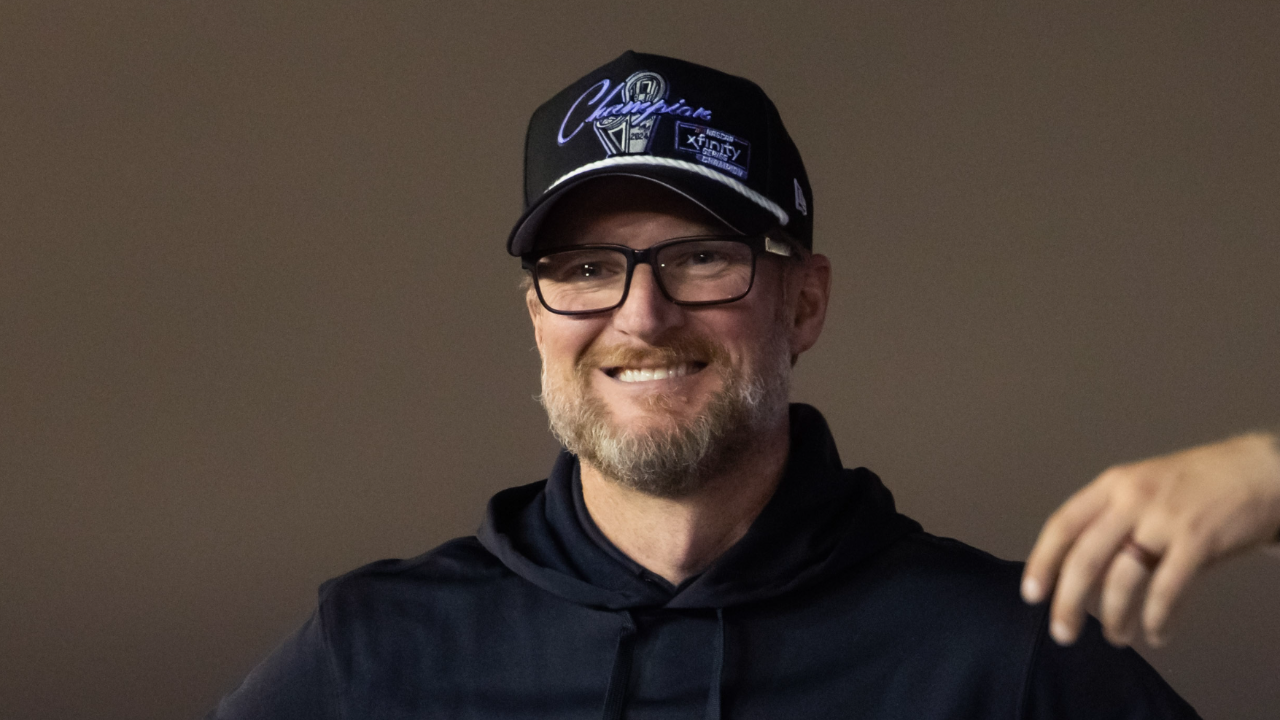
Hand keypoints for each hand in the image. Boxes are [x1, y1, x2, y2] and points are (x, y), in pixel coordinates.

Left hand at [1021, 431, 1279, 647]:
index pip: (1062, 525)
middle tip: (1062, 633)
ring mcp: (1164, 519)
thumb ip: (1112, 520)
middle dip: (1068, 602)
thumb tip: (1079, 572)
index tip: (1031, 595)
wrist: (1260, 471)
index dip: (1042, 562)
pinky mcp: (1198, 540)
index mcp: (1111, 485)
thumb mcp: (1143, 487)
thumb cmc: (1197, 486)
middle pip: (1085, 558)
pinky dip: (1157, 618)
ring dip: (1114, 616)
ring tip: (1116, 636)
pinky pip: (1167, 589)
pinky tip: (1156, 633)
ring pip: (1123, 578)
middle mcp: (1131, 499)